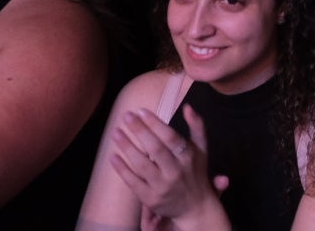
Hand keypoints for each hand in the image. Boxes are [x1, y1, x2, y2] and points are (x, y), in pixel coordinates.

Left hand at [104, 105, 227, 224]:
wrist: (196, 207)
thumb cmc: (196, 172)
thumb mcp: (201, 149)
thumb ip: (197, 126)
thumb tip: (188, 106)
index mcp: (188, 157)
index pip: (170, 137)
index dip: (155, 124)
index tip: (141, 111)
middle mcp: (175, 171)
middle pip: (155, 149)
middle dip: (139, 131)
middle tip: (126, 116)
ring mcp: (162, 187)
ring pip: (142, 165)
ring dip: (127, 148)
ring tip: (116, 132)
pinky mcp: (150, 199)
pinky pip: (133, 182)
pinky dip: (122, 170)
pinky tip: (113, 157)